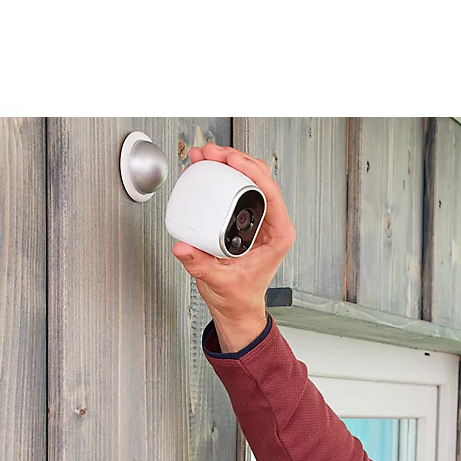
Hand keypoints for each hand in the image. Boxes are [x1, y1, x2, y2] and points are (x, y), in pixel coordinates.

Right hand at [171, 143, 296, 351]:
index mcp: (278, 235)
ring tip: (205, 157)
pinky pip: (238, 189)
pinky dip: (222, 176)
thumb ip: (200, 265)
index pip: (271, 193)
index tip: (231, 161)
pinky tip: (206, 170)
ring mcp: (259, 219)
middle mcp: (271, 223)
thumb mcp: (219, 282)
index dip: (251, 171)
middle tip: (211, 154)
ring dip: (227, 164)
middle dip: (235, 160)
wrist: (237, 307)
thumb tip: (183, 248)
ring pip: (249, 179)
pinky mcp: (245, 218)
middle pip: (259, 178)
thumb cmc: (239, 296)